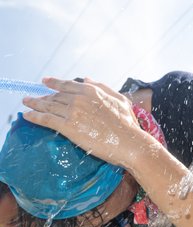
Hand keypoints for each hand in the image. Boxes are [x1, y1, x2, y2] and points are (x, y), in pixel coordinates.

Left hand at [21, 77, 159, 168]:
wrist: (129, 143)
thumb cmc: (128, 124)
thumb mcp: (120, 100)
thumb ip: (102, 87)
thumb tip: (86, 79)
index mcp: (91, 91)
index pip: (67, 85)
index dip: (54, 83)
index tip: (44, 81)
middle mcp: (79, 98)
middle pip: (56, 95)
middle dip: (43, 96)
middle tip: (33, 97)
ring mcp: (73, 112)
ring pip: (49, 105)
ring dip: (35, 103)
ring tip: (26, 103)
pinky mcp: (68, 127)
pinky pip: (46, 119)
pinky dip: (35, 116)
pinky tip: (28, 116)